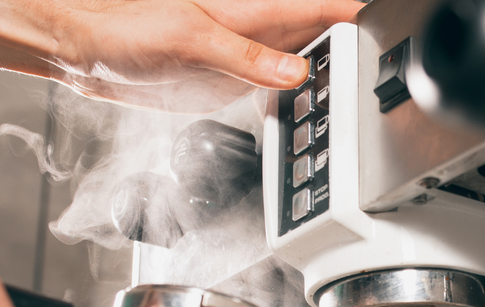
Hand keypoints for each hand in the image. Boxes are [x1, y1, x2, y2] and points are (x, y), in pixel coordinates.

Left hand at [53, 0, 362, 110]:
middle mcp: (263, 33)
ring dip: (334, 83)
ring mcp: (254, 59)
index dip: (362, 17)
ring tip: (360, 107)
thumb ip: (246, 58)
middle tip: (383, 85)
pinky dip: (304, 103)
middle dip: (358, 57)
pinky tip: (313, 118)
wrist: (91, 52)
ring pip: (312, 66)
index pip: (327, 7)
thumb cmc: (127, 29)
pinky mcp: (240, 83)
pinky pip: (285, 91)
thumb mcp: (190, 41)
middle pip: (328, 38)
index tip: (392, 34)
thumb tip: (297, 72)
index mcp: (257, 10)